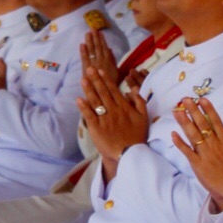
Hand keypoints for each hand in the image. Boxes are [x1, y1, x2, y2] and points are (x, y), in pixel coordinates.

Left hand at [78, 34, 147, 176]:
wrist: (130, 154)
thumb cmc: (136, 136)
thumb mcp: (144, 117)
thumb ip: (140, 102)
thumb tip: (133, 90)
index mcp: (124, 107)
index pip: (113, 90)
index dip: (106, 80)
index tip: (100, 71)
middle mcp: (114, 110)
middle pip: (103, 93)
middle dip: (95, 80)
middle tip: (89, 69)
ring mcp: (104, 119)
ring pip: (95, 101)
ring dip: (89, 89)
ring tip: (83, 79)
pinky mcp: (97, 128)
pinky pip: (89, 116)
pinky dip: (84, 107)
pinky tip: (78, 99)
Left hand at [171, 98, 222, 211]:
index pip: (215, 121)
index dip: (208, 109)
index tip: (201, 99)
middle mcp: (215, 145)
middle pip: (202, 125)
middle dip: (193, 111)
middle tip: (185, 100)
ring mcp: (206, 155)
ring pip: (193, 135)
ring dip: (184, 123)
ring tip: (176, 111)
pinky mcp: (198, 165)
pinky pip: (187, 152)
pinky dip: (180, 143)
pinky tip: (173, 134)